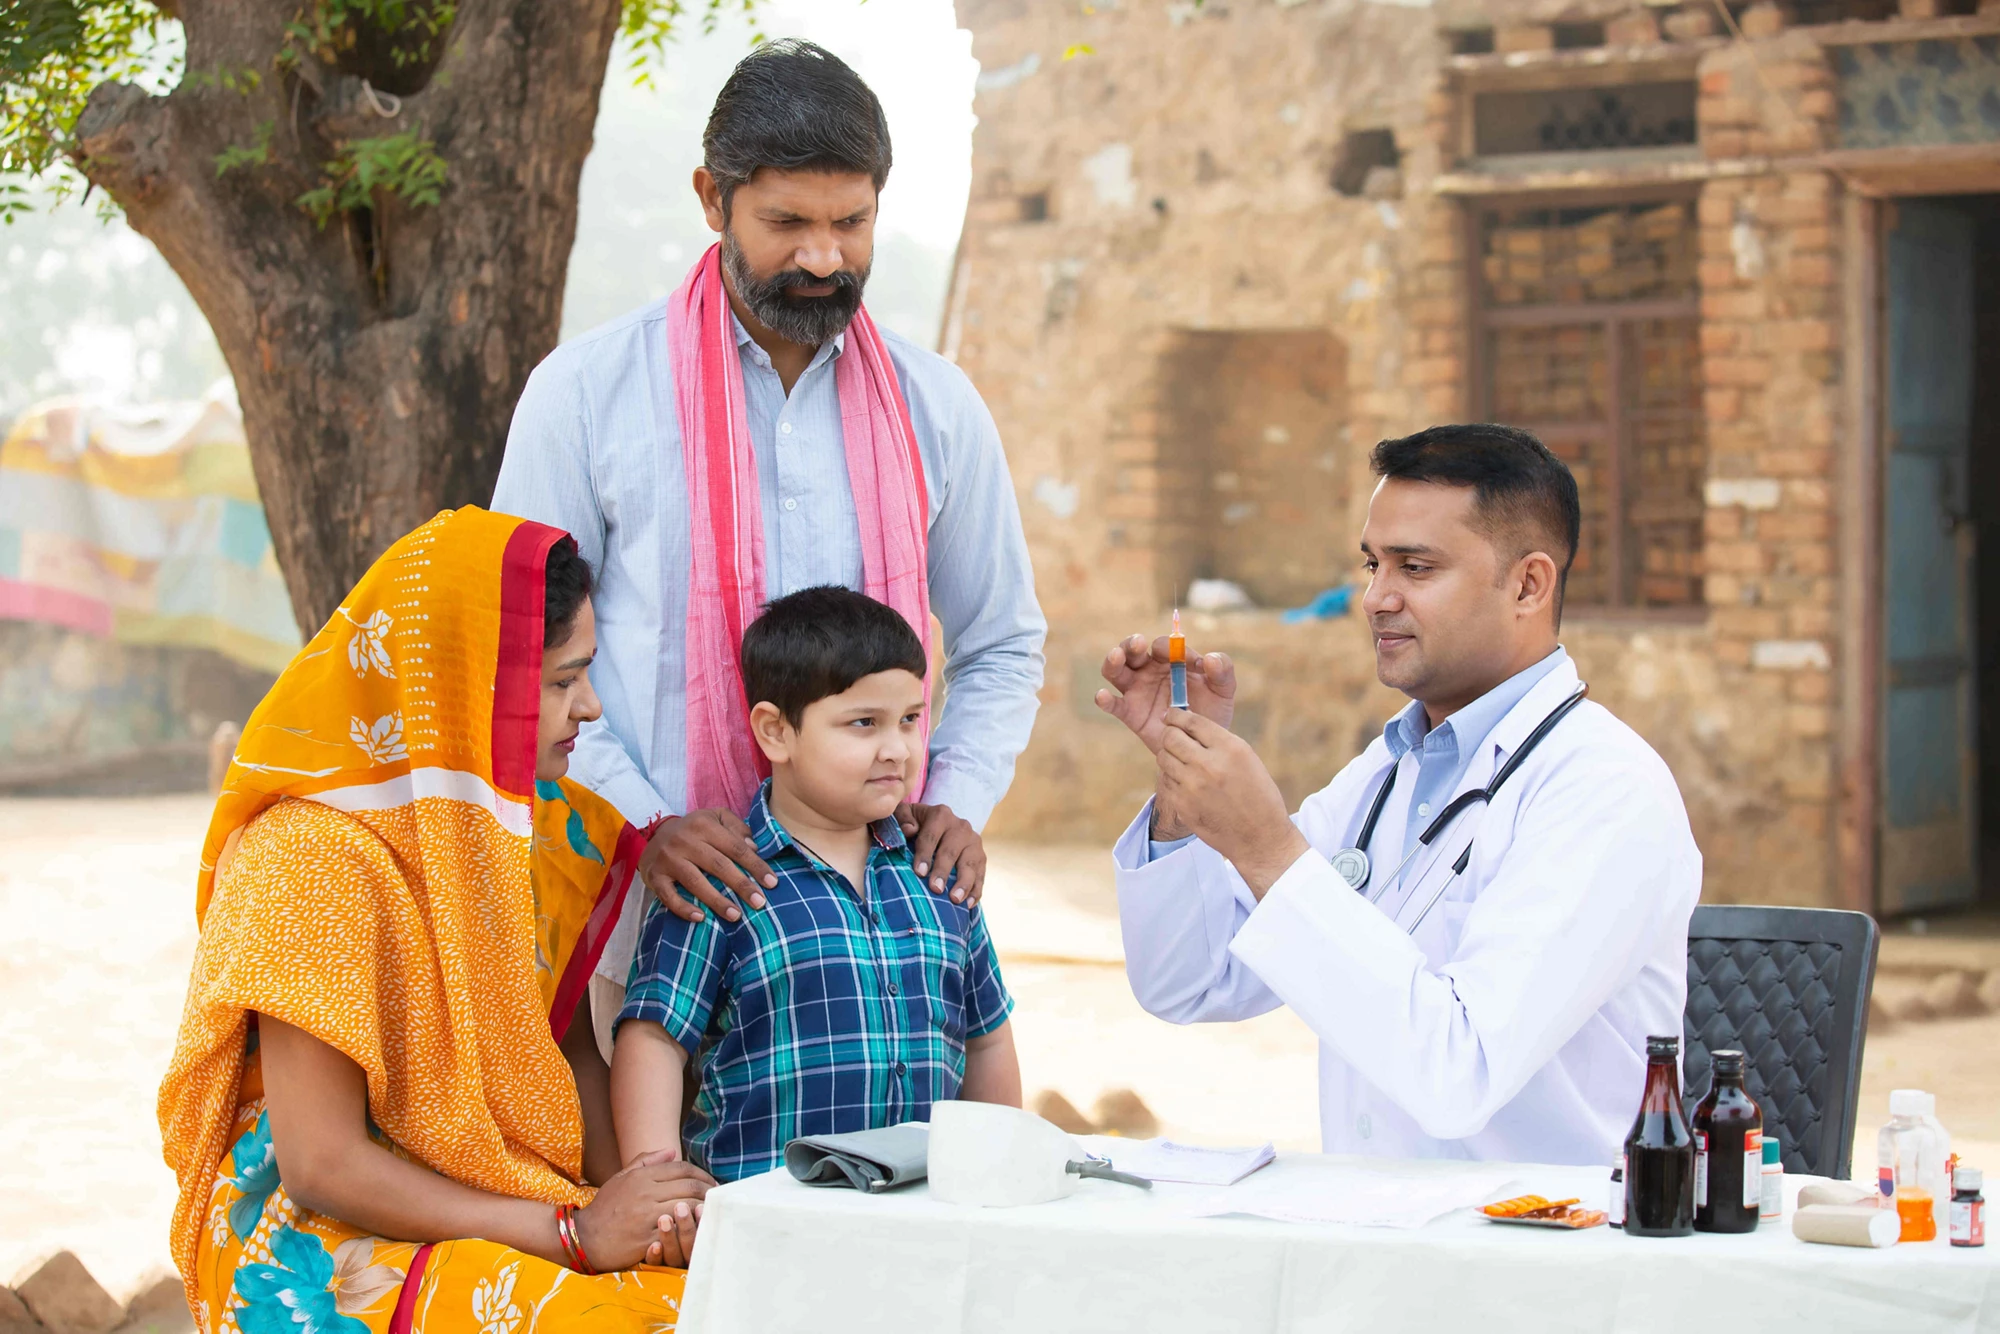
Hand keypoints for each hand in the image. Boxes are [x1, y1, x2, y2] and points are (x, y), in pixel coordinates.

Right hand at [574, 1150, 714, 1271]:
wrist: (585, 1238)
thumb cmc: (605, 1207)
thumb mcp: (621, 1178)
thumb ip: (646, 1161)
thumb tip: (672, 1151)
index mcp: (641, 1176)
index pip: (681, 1168)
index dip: (701, 1173)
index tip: (711, 1182)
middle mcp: (645, 1193)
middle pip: (689, 1186)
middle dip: (709, 1190)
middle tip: (719, 1196)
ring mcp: (646, 1216)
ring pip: (687, 1207)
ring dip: (704, 1209)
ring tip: (714, 1210)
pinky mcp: (647, 1239)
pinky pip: (676, 1231)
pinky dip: (690, 1229)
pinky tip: (699, 1229)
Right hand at [639, 810, 778, 923]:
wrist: (652, 835)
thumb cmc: (694, 830)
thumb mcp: (715, 818)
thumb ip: (737, 828)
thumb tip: (754, 847)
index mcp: (704, 824)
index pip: (735, 847)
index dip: (755, 866)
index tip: (772, 883)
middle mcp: (684, 839)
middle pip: (718, 865)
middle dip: (741, 885)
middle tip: (759, 903)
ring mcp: (668, 858)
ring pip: (695, 881)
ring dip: (717, 901)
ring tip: (736, 915)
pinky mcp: (655, 875)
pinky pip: (669, 895)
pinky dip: (684, 908)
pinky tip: (701, 918)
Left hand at [895, 801, 985, 904]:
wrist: (940, 825)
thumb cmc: (916, 823)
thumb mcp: (905, 814)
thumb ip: (902, 818)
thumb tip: (910, 829)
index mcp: (941, 815)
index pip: (931, 835)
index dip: (924, 854)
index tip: (919, 872)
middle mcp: (960, 827)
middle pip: (951, 851)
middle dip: (943, 871)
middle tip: (935, 889)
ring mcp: (973, 842)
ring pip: (970, 864)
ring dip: (963, 883)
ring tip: (955, 899)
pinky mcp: (981, 857)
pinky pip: (980, 875)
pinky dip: (976, 890)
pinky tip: (968, 904)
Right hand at [1094, 634, 1235, 753]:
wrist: (1203, 745)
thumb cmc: (1213, 711)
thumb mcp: (1224, 690)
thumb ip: (1223, 671)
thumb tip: (1209, 658)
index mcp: (1171, 660)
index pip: (1163, 646)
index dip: (1170, 648)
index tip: (1186, 661)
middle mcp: (1149, 671)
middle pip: (1131, 651)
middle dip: (1131, 644)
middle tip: (1138, 643)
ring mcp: (1137, 691)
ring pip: (1116, 671)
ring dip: (1113, 661)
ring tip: (1116, 657)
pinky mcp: (1130, 713)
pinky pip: (1114, 705)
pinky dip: (1104, 700)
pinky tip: (1103, 696)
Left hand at [1156, 710, 1306, 897]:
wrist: (1259, 837)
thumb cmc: (1257, 794)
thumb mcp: (1246, 759)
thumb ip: (1218, 741)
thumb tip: (1187, 725)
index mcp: (1230, 749)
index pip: (1192, 721)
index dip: (1177, 715)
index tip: (1171, 714)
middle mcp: (1208, 765)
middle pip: (1171, 737)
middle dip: (1169, 733)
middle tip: (1172, 736)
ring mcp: (1192, 786)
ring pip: (1163, 757)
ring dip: (1169, 755)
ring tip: (1182, 761)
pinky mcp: (1182, 805)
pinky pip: (1166, 780)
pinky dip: (1172, 778)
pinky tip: (1186, 783)